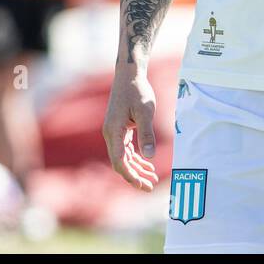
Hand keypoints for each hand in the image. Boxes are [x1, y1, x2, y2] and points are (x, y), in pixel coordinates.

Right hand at [102, 64, 160, 191]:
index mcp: (114, 131)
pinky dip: (135, 158)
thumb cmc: (137, 91)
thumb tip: (149, 157)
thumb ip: (147, 135)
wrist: (129, 76)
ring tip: (152, 179)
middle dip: (134, 176)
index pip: (119, 161)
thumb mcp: (146, 111)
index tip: (143, 185)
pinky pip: (125, 149)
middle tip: (150, 187)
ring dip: (136, 169)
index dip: (130, 175)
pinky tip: (147, 164)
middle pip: (120, 163)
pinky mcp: (119, 129)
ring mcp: (114, 132)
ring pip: (123, 157)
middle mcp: (110, 134)